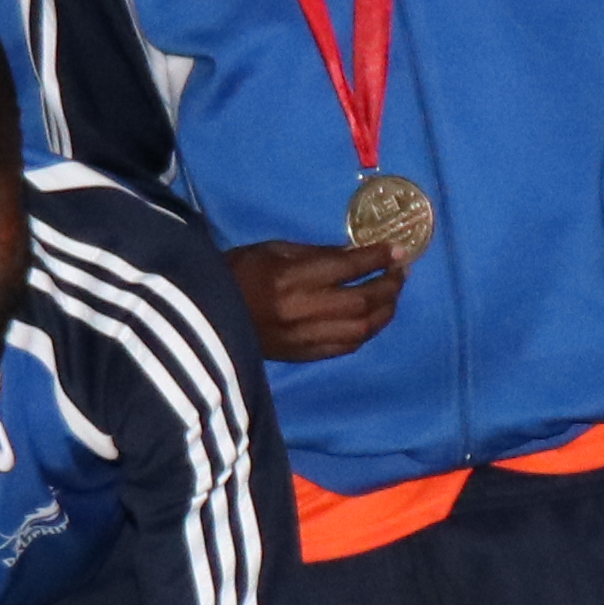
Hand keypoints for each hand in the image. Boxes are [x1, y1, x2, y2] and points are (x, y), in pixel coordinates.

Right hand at [226, 234, 406, 362]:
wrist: (202, 316)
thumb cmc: (236, 272)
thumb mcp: (273, 249)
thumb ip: (316, 253)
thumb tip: (355, 255)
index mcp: (292, 278)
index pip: (349, 267)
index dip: (379, 258)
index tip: (398, 250)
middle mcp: (303, 310)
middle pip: (363, 301)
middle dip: (389, 285)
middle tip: (400, 272)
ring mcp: (305, 337)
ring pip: (361, 329)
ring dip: (384, 312)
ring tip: (391, 296)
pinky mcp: (302, 355)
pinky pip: (345, 347)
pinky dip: (365, 333)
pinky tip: (370, 320)